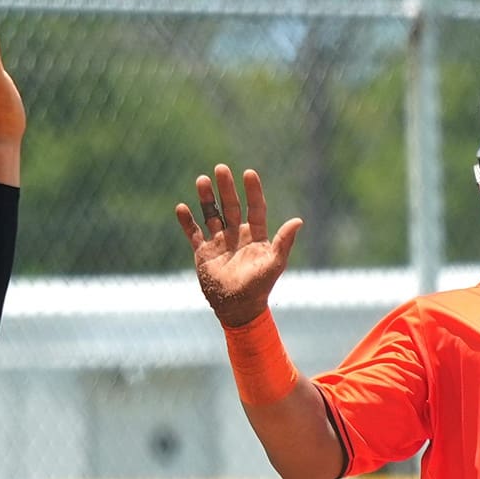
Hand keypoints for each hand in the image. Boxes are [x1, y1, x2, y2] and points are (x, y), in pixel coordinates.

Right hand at [175, 165, 302, 327]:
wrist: (237, 309)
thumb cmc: (259, 287)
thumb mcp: (274, 264)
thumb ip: (284, 242)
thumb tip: (298, 220)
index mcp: (255, 235)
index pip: (255, 207)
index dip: (253, 191)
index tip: (249, 173)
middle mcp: (237, 235)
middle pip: (231, 205)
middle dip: (226, 188)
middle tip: (221, 168)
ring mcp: (219, 242)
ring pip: (212, 214)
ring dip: (207, 198)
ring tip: (201, 180)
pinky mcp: (203, 253)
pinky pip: (193, 233)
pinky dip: (187, 222)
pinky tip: (181, 207)